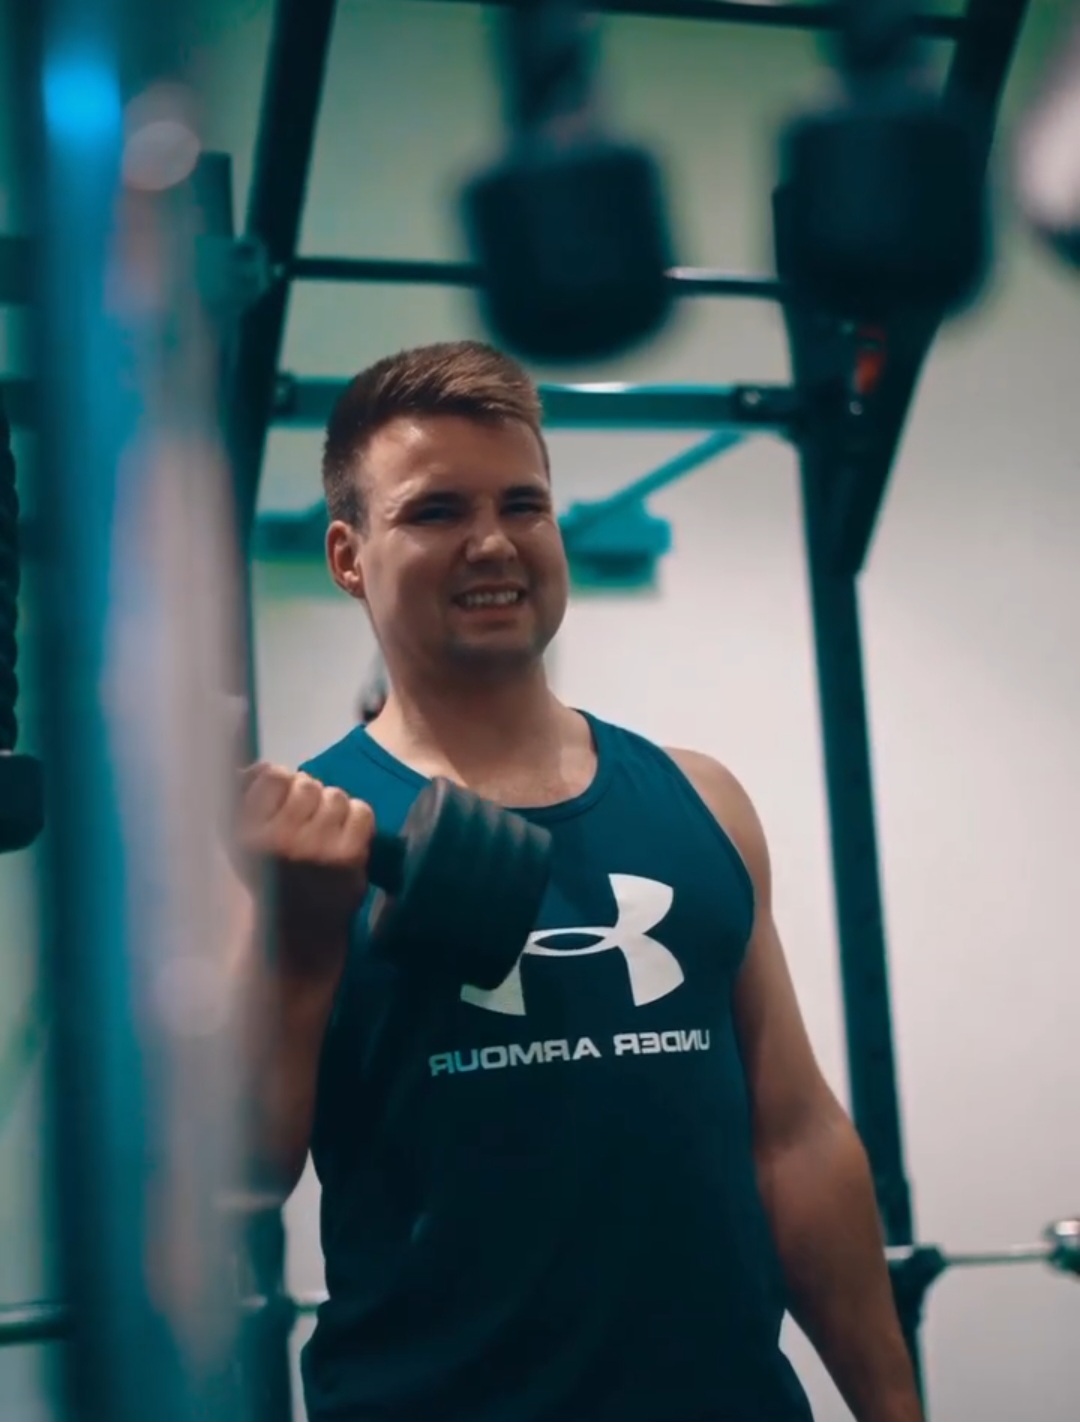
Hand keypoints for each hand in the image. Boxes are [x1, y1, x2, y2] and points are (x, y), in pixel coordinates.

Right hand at [236, 763, 374, 977]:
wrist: (298, 935)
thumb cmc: (271, 880)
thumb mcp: (241, 842)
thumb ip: (245, 798)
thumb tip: (262, 764)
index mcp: (242, 832)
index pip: (272, 775)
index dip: (283, 782)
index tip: (284, 801)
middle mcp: (275, 838)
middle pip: (307, 784)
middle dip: (311, 796)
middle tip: (309, 820)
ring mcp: (313, 848)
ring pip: (336, 795)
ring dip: (334, 808)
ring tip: (326, 831)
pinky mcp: (346, 857)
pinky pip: (361, 811)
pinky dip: (358, 820)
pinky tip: (346, 839)